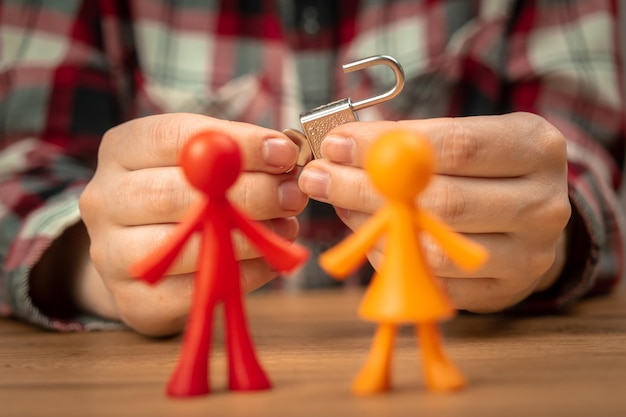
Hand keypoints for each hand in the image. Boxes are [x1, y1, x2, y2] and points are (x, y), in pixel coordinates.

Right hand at [79, 113, 307, 334]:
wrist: (140, 255)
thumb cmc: (181, 196)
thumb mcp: (201, 163)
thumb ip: (235, 154)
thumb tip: (285, 154)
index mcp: (121, 150)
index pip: (173, 137)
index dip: (234, 144)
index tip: (283, 153)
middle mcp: (103, 198)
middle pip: (175, 192)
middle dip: (248, 193)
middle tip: (293, 196)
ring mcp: (110, 253)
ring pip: (186, 246)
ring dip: (250, 237)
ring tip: (287, 228)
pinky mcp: (131, 299)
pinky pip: (195, 290)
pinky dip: (243, 274)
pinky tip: (268, 261)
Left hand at [298, 112, 570, 312]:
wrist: (529, 217)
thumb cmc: (484, 166)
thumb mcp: (461, 137)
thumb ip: (410, 140)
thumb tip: (341, 144)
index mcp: (536, 148)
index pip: (456, 146)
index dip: (388, 147)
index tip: (336, 143)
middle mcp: (543, 204)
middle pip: (444, 201)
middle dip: (366, 189)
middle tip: (318, 178)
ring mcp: (529, 255)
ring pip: (435, 247)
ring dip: (372, 225)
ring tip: (338, 203)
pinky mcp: (504, 291)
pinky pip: (433, 280)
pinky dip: (390, 256)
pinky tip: (369, 234)